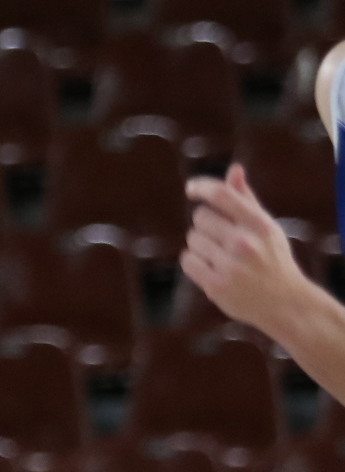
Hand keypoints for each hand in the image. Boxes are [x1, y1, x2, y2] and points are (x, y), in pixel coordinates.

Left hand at [182, 166, 313, 336]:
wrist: (285, 303)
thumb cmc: (273, 259)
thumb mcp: (266, 227)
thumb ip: (246, 199)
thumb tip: (234, 169)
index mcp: (259, 224)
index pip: (222, 195)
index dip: (201, 187)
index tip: (191, 188)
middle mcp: (245, 243)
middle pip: (200, 217)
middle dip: (206, 225)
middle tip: (223, 239)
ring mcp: (230, 265)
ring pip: (192, 239)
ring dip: (201, 246)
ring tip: (222, 257)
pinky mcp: (216, 284)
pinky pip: (187, 261)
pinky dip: (194, 263)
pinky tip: (211, 269)